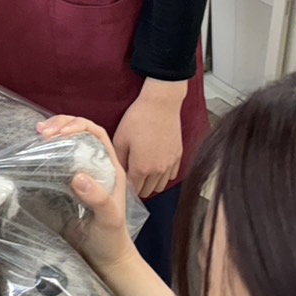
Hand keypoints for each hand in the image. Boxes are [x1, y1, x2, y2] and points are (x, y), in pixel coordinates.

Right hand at [36, 116, 137, 272]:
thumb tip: (78, 176)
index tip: (59, 131)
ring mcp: (79, 177)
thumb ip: (98, 199)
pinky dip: (43, 155)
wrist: (105, 261)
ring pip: (66, 146)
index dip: (78, 125)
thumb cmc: (111, 240)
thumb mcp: (109, 220)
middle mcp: (95, 167)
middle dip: (61, 125)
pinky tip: (32, 155)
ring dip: (52, 136)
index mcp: (109, 168)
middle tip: (41, 131)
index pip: (96, 134)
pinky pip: (54, 163)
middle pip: (80, 133)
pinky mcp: (64, 188)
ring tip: (36, 136)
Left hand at [111, 78, 184, 198]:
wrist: (161, 104)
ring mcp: (170, 164)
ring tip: (143, 172)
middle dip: (138, 187)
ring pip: (160, 186)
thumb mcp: (120, 139)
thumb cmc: (137, 119)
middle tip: (131, 176)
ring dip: (151, 183)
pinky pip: (171, 176)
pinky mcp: (178, 157)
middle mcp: (158, 170)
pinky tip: (156, 165)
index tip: (122, 181)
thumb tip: (117, 172)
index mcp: (141, 168)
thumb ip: (118, 160)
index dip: (126, 187)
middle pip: (148, 191)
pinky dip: (163, 175)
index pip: (133, 190)